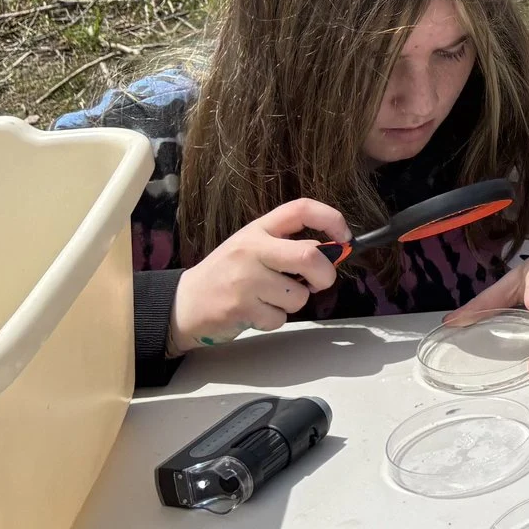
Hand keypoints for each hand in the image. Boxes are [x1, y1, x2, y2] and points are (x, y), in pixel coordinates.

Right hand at [168, 197, 348, 357]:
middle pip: (310, 255)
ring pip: (299, 295)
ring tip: (269, 299)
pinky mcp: (240, 308)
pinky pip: (280, 318)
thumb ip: (287, 246)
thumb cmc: (226, 274)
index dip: (331, 218)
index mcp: (258, 229)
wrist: (183, 303)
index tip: (345, 237)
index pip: (300, 208)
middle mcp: (251, 249)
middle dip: (325, 274)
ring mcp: (245, 279)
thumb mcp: (253, 249)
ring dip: (293, 302)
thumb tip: (331, 252)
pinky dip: (274, 320)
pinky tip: (255, 313)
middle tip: (319, 282)